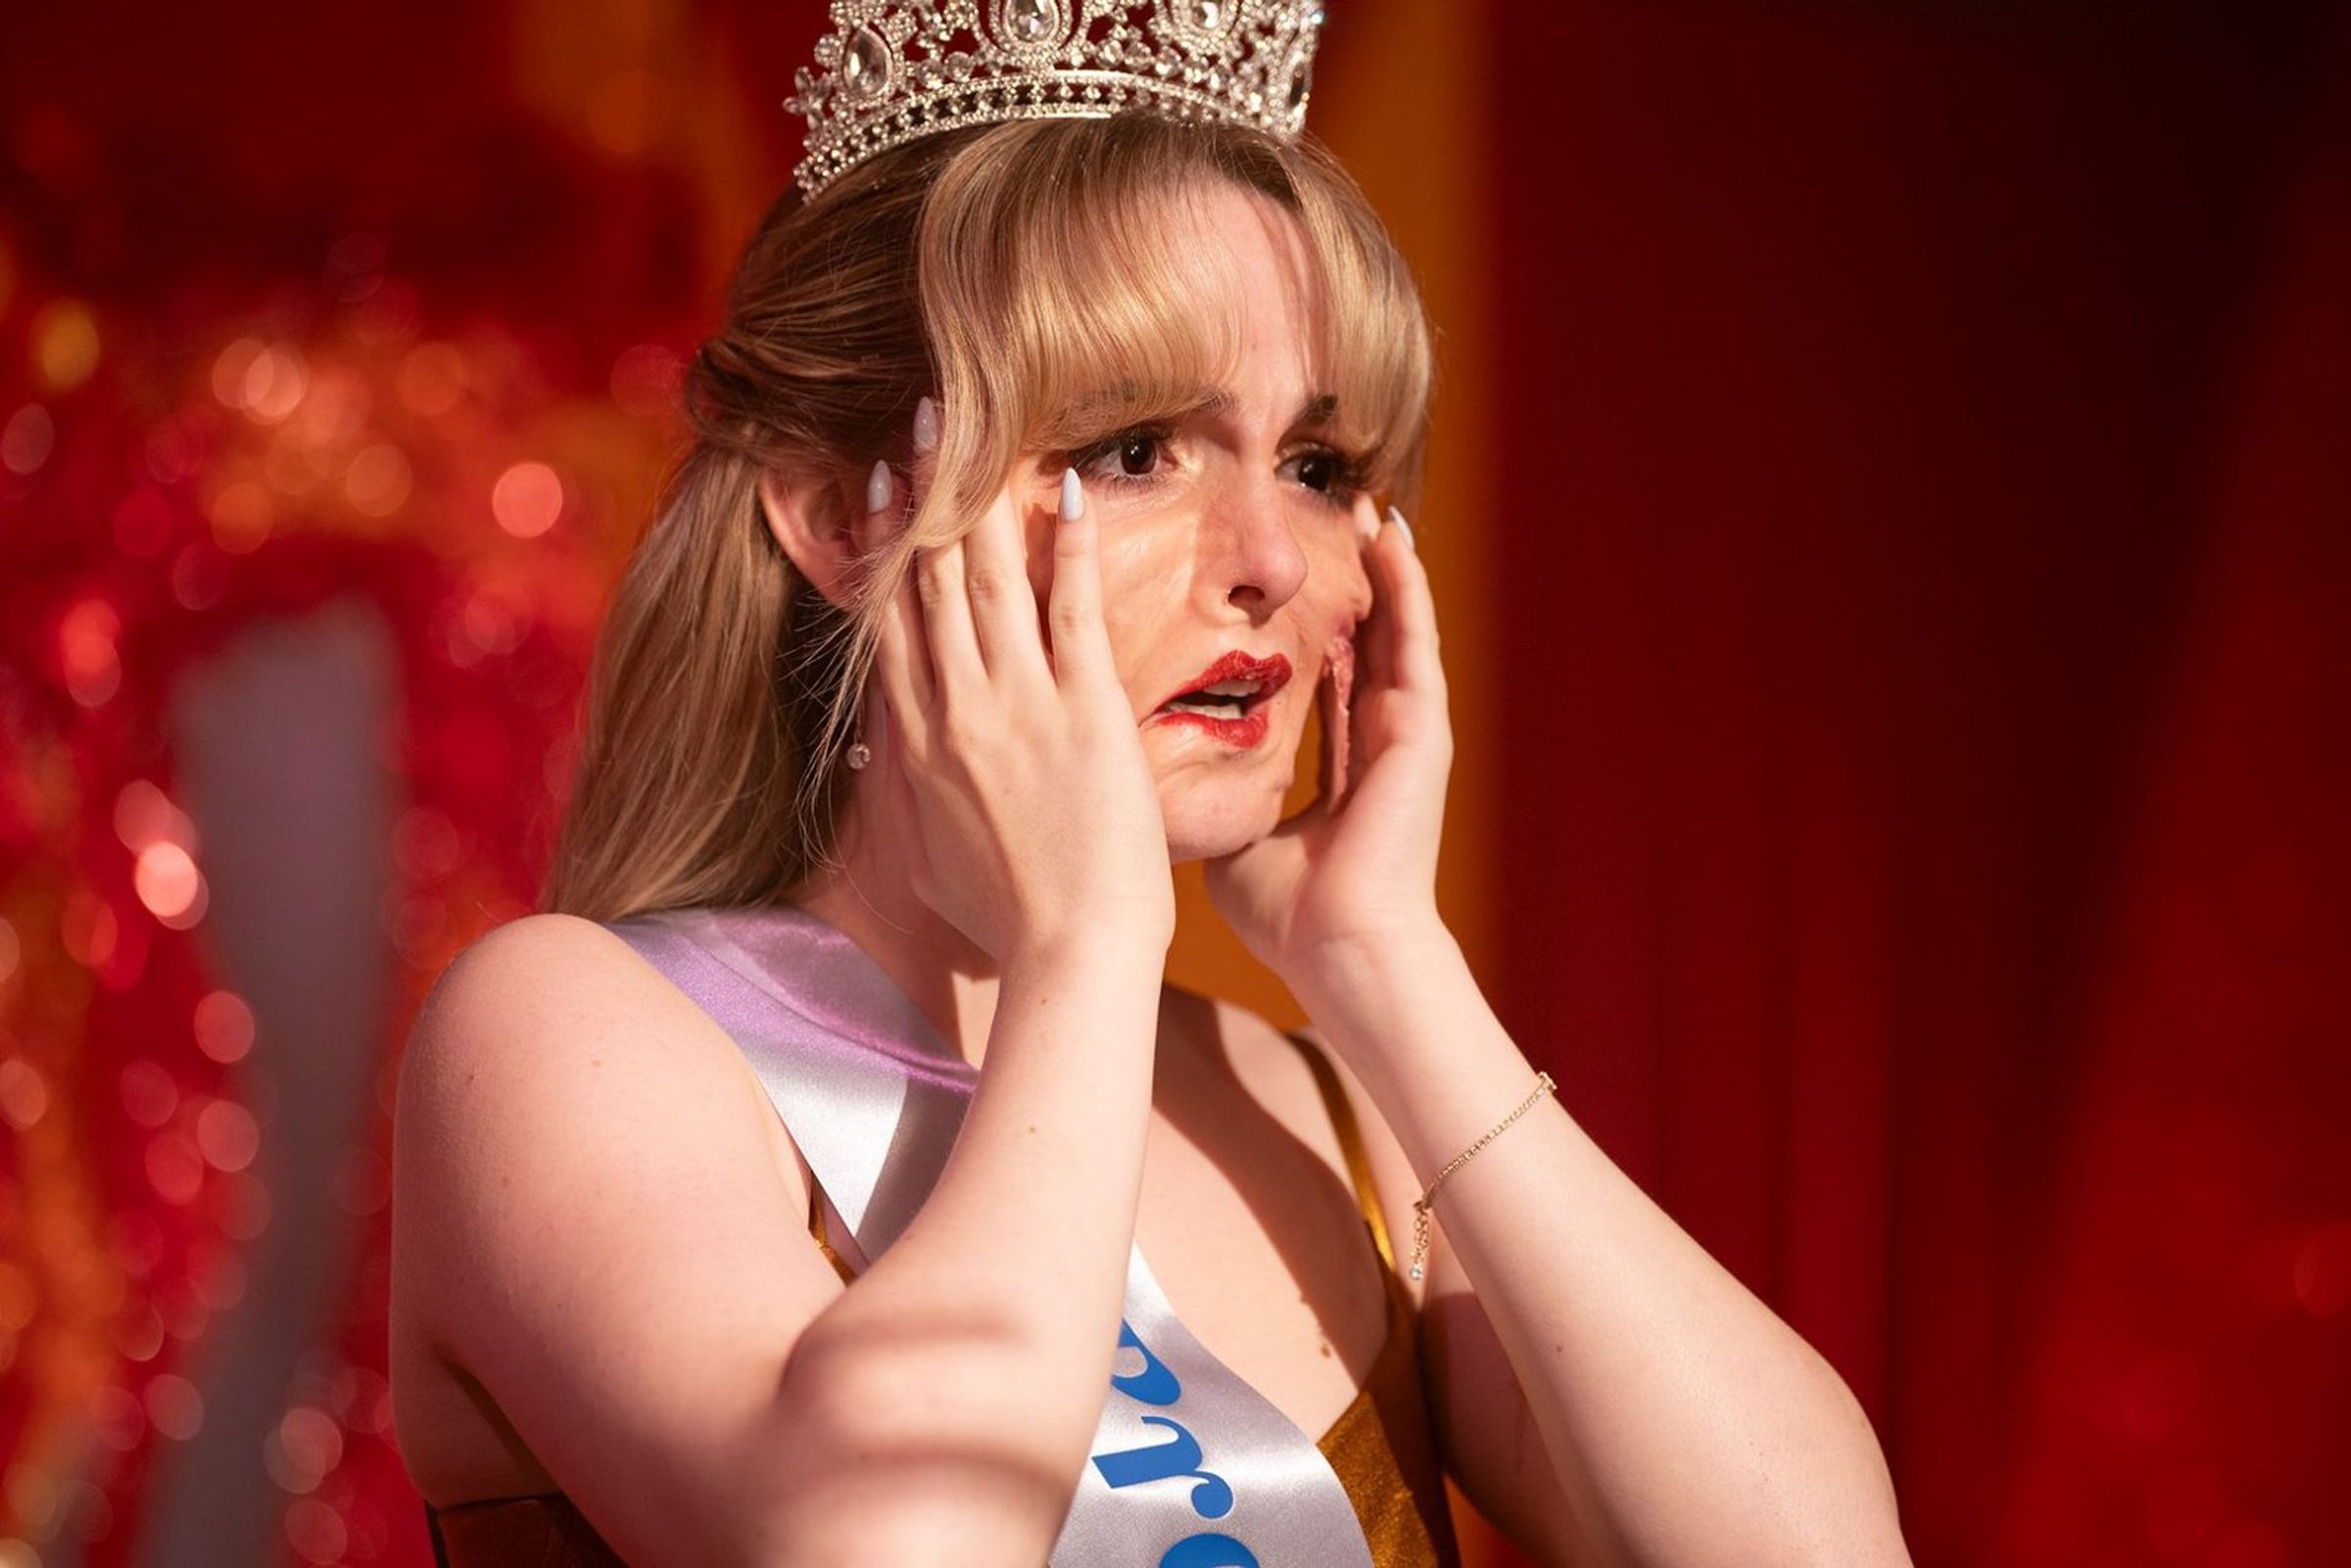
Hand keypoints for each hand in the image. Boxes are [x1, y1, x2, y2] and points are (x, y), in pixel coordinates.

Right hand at [868, 405, 1176, 966]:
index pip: (887, 624)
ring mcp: (1018, 702)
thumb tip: (882, 754)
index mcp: (915, 744)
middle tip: (920, 425)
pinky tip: (1068, 486)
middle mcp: (955, 709)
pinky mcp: (1085, 707)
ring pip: (986, 578)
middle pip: (926, 581)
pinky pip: (1073, 606)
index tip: (875, 490)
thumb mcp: (928, 856)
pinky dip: (1069, 543)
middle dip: (920, 495)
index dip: (880, 548)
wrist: (1073, 949)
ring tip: (968, 430)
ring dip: (974, 496)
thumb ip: (903, 793)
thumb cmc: (1008, 920)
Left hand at [1201, 495, 1452, 978]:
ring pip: (1396, 627)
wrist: (1341, 948)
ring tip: (1364, 505)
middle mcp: (1380, 742)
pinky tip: (1390, 535)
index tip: (1287, 582)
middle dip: (1352, 579)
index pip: (1328, 678)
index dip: (1311, 628)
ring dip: (1383, 566)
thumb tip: (1154, 777)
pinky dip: (1406, 584)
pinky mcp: (1423, 727)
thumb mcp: (1237, 837)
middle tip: (1330, 516)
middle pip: (1367, 640)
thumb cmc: (1291, 917)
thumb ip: (1210, 797)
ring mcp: (1409, 731)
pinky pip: (1414, 638)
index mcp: (1341, 768)